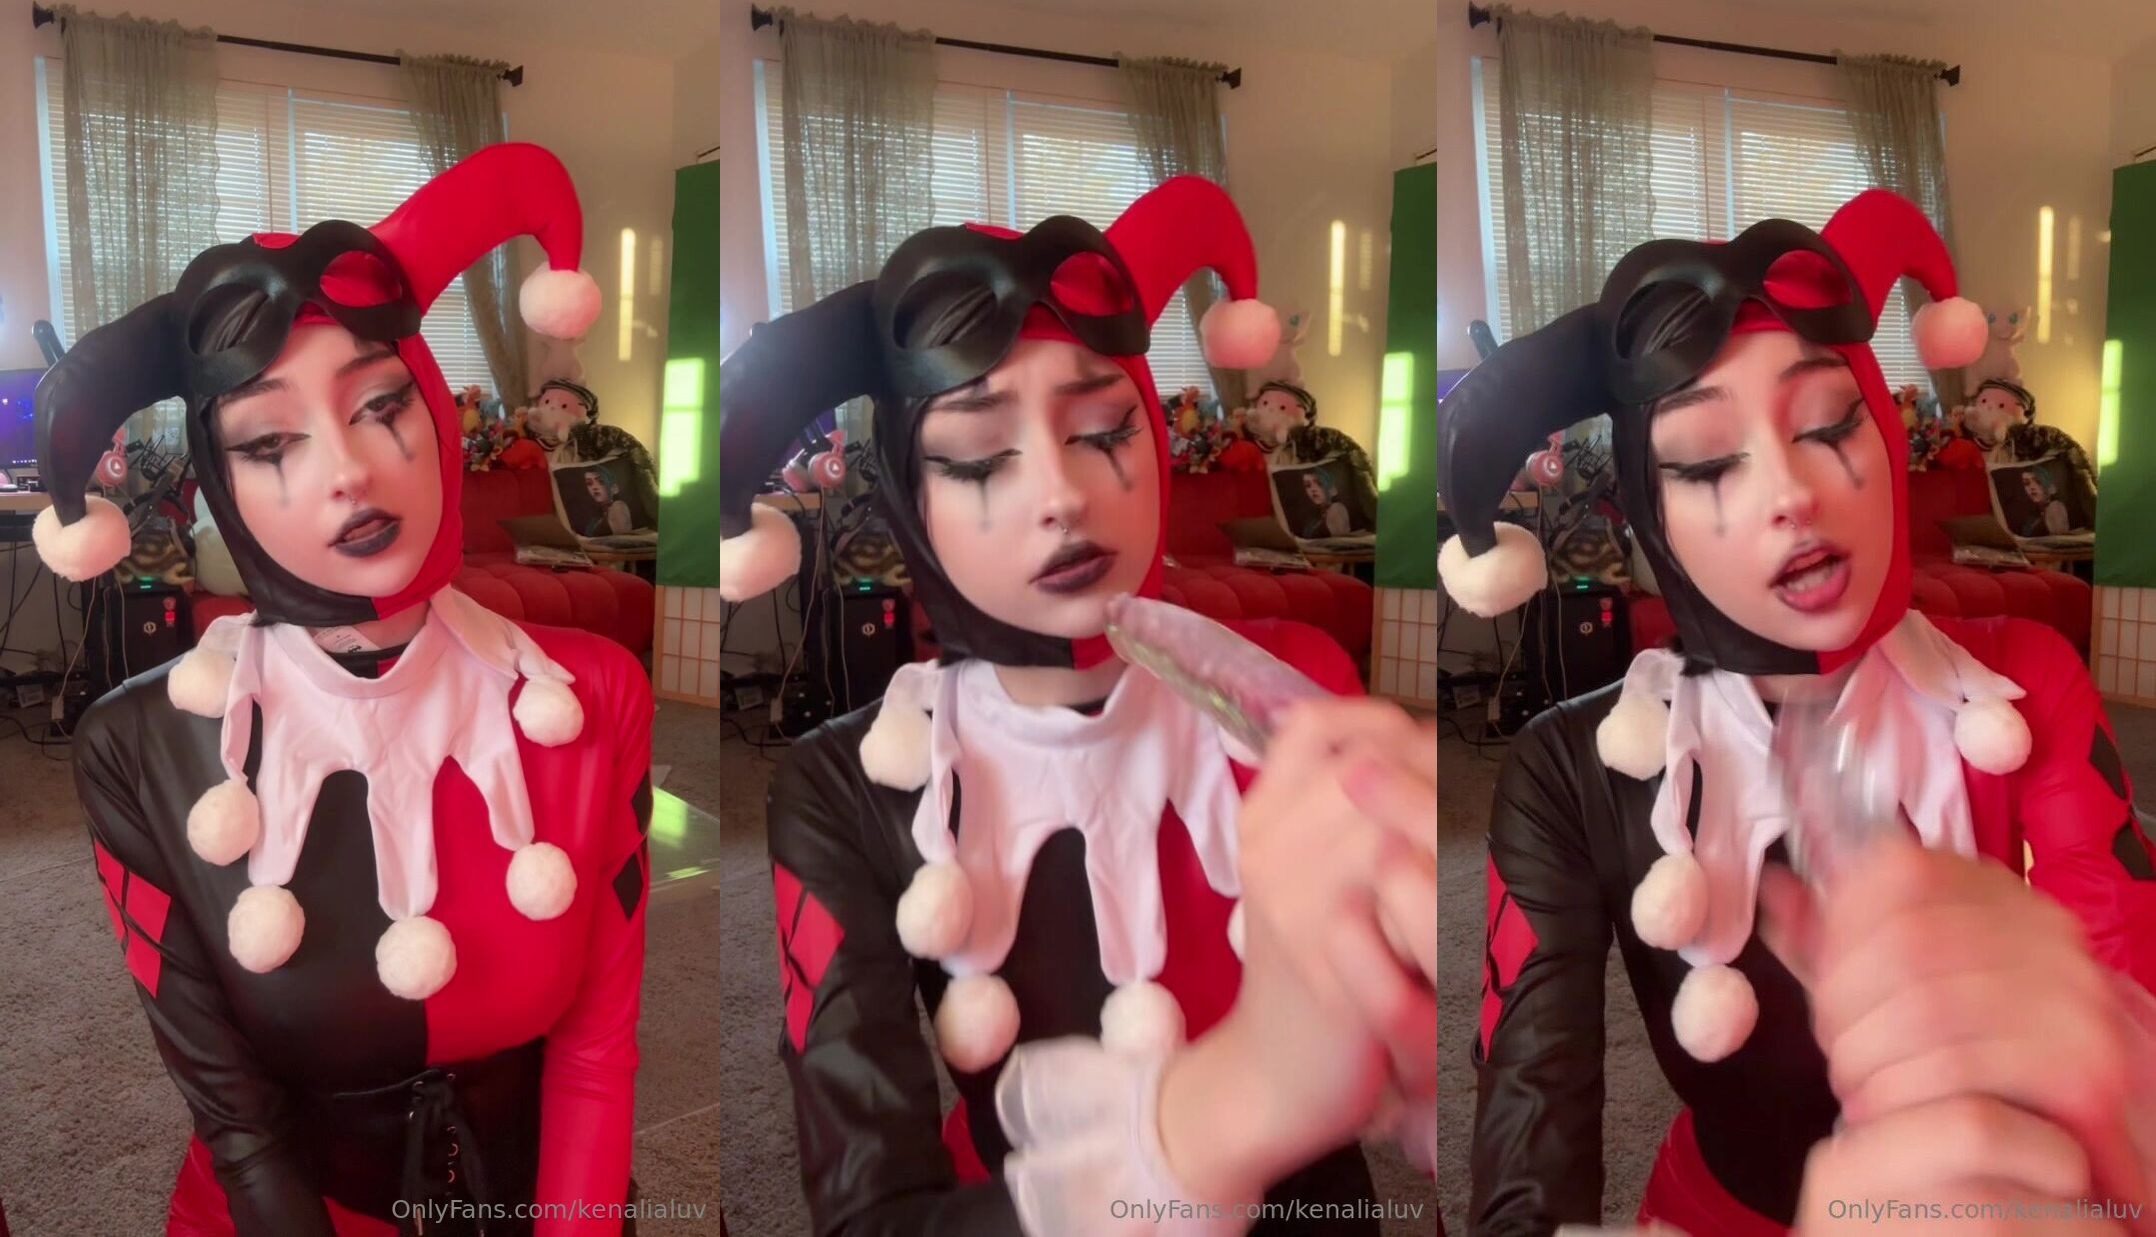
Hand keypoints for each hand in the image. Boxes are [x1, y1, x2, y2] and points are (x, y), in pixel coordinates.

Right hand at [1158, 698, 1435, 1199]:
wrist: (1274, 1069)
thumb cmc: (1308, 967)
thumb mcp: (1302, 873)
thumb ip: (1332, 807)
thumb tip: (1404, 741)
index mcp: (1259, 818)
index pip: (1312, 726)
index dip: (1380, 723)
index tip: (1422, 749)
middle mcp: (1269, 848)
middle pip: (1362, 765)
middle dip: (1430, 775)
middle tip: (1466, 806)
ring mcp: (1296, 899)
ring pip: (1388, 822)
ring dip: (1443, 831)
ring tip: (1468, 853)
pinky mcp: (1332, 954)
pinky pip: (1402, 892)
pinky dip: (1442, 891)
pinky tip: (1459, 903)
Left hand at [1761, 836, 2155, 1231]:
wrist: (2084, 1138)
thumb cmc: (1983, 1063)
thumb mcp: (1903, 990)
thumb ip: (1842, 941)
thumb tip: (1776, 888)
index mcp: (2000, 900)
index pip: (1901, 869)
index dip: (1840, 919)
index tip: (1820, 972)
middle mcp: (2046, 936)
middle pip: (1907, 939)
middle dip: (1845, 1000)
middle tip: (1833, 1048)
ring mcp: (2072, 998)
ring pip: (1929, 1005)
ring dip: (1868, 1054)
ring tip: (1856, 1088)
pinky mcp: (2082, 1069)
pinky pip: (1965, 1068)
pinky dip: (1905, 1094)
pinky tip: (1887, 1114)